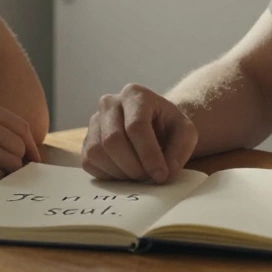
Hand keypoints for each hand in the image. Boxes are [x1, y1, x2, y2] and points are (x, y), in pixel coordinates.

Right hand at [81, 83, 197, 182]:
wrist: (154, 126)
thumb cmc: (169, 128)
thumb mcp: (185, 133)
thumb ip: (180, 150)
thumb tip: (163, 172)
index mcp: (135, 94)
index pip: (136, 126)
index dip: (148, 155)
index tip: (161, 175)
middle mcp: (109, 102)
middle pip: (112, 140)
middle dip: (133, 166)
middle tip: (149, 177)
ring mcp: (94, 121)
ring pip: (97, 152)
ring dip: (120, 172)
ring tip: (139, 174)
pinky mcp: (86, 140)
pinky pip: (89, 162)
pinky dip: (108, 175)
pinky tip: (125, 172)